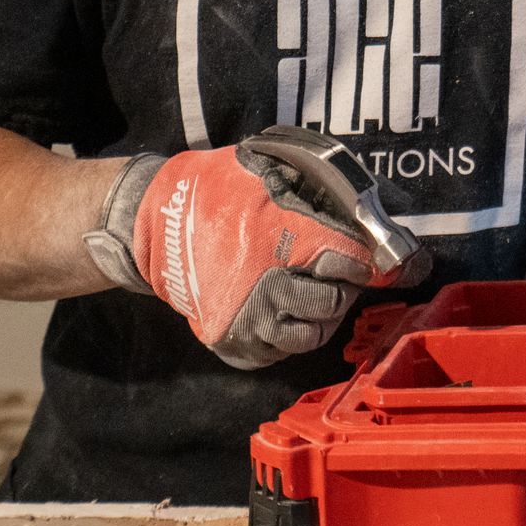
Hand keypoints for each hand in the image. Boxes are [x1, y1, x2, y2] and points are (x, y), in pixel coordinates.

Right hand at [83, 143, 391, 369]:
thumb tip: (370, 203)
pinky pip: (280, 353)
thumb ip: (318, 190)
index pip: (350, 262)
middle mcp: (267, 288)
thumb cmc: (219, 193)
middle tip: (332, 273)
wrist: (155, 224)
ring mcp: (249, 323)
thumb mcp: (270, 172)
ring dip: (321, 315)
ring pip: (313, 335)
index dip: (363, 259)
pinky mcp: (233, 344)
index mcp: (281, 241)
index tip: (365, 257)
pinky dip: (289, 335)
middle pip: (335, 302)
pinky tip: (284, 311)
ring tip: (309, 292)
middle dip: (342, 287)